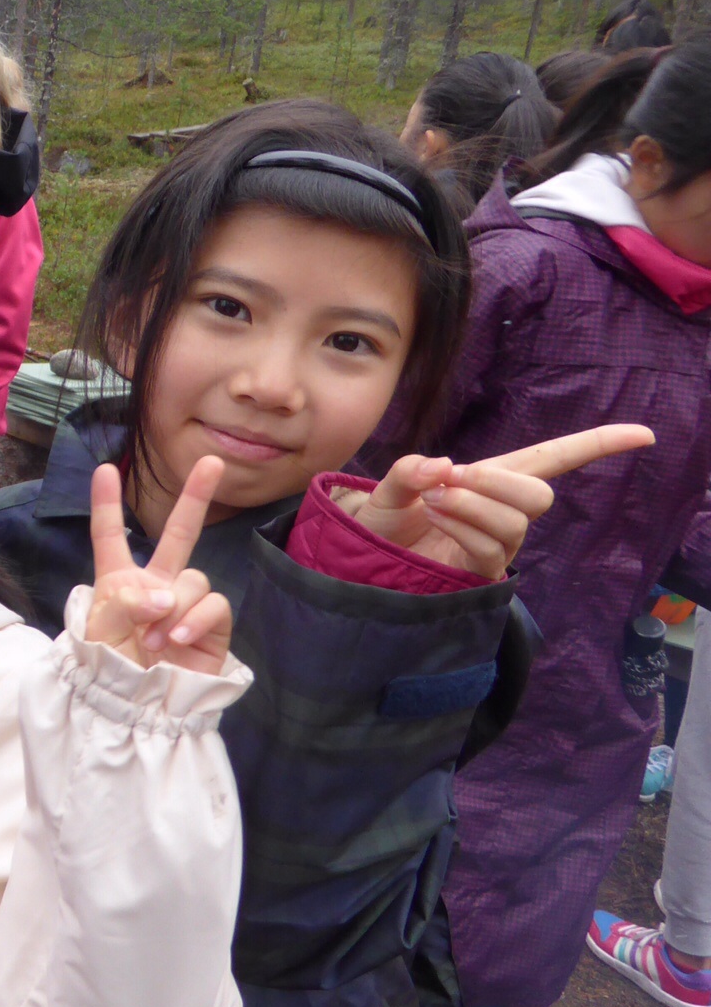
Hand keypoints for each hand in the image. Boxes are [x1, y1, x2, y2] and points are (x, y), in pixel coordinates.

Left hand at [85, 457, 232, 673]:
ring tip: (153, 640)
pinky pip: (214, 605)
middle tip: (212, 463)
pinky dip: (194, 619)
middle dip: (196, 498)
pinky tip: (178, 639)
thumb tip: (166, 596)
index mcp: (119, 582)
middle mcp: (156, 586)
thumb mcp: (102, 630)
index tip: (106, 469)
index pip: (111, 536)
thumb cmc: (112, 670)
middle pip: (179, 534)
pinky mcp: (211, 627)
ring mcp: (186, 605)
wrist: (137, 708)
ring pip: (194, 578)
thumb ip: (126, 601)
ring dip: (172, 607)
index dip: (107, 504)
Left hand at [339, 424, 655, 578]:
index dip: (598, 445)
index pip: (557, 458)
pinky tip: (437, 519)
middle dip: (498, 482)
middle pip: (540, 494)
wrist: (362, 560)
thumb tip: (443, 466)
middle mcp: (506, 510)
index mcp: (495, 478)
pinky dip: (464, 528)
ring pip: (516, 522)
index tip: (643, 435)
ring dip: (474, 504)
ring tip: (435, 501)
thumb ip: (410, 470)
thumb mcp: (390, 486)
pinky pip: (491, 549)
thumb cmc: (386, 519)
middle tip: (452, 479)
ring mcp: (498, 543)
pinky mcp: (484, 571)